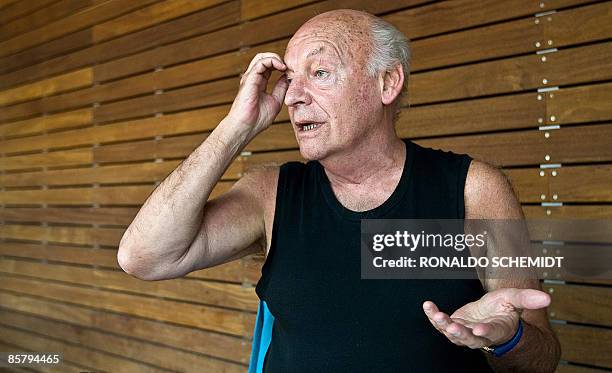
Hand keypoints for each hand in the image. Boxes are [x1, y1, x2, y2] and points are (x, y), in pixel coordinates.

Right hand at [226, 52, 288, 135]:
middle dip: (277, 58)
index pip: (268, 66)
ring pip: (262, 57)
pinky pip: (261, 62)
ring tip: (285, 66)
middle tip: (288, 66)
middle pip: (264, 58)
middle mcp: (253, 78)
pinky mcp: (250, 79)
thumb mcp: (275, 102)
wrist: (246, 127)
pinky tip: (281, 68)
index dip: (280, 65)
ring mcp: (250, 78)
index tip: (290, 71)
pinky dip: (272, 61)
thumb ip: (280, 89)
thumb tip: (287, 78)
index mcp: (259, 83)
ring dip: (276, 58)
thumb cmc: (257, 119)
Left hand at [422, 288, 549, 348]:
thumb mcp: (514, 299)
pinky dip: (431, 315)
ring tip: (437, 315)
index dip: (485, 332)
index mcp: (497, 330)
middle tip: (452, 327)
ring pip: (452, 334)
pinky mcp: (452, 326)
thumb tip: (547, 298)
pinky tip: (427, 305)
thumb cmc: (503, 308)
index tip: (479, 330)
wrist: (490, 313)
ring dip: (443, 325)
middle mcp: (479, 334)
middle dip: (460, 333)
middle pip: (469, 339)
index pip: (491, 333)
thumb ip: (527, 299)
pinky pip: (439, 324)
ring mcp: (464, 332)